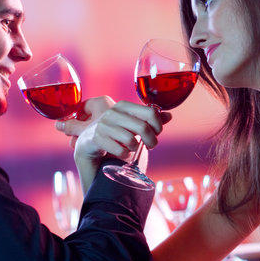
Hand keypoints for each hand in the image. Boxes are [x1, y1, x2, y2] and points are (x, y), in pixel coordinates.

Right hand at [55, 96, 170, 191]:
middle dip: (151, 140)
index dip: (158, 125)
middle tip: (150, 145)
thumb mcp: (133, 124)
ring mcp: (103, 125)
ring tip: (132, 148)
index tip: (156, 133)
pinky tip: (123, 154)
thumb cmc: (116, 133)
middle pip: (143, 127)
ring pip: (131, 140)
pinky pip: (120, 150)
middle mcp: (113, 113)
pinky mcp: (96, 139)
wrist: (89, 143)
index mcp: (123, 105)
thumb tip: (169, 115)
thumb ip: (150, 119)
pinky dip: (125, 155)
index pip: (151, 112)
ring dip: (135, 148)